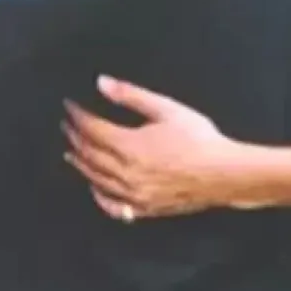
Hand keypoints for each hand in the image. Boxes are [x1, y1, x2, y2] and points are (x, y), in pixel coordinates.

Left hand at [63, 76, 243, 221]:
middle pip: (91, 155)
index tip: (69, 107)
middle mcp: (126, 173)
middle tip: (67, 126)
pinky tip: (95, 189)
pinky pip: (114, 207)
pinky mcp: (145, 208)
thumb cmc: (198, 138)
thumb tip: (102, 82)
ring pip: (97, 180)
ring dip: (81, 165)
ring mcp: (134, 194)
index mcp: (129, 146)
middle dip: (76, 138)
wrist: (223, 173)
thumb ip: (131, 96)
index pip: (93, 129)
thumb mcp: (166, 108)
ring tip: (71, 153)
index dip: (78, 116)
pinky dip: (99, 197)